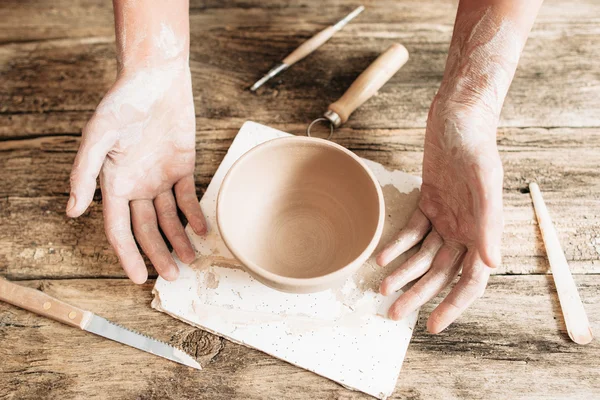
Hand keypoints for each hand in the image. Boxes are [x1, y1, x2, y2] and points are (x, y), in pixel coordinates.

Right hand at [67, 61, 205, 283]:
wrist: (157, 79)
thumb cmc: (123, 103)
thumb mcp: (98, 136)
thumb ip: (84, 173)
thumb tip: (71, 211)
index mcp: (113, 183)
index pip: (118, 229)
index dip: (127, 255)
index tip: (138, 278)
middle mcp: (136, 185)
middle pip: (147, 229)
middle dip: (158, 254)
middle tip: (173, 277)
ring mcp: (160, 178)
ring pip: (169, 218)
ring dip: (180, 239)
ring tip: (191, 259)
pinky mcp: (182, 167)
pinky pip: (188, 197)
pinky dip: (195, 214)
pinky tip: (202, 230)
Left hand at [376, 96, 503, 332]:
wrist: (456, 115)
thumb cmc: (475, 143)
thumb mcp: (483, 180)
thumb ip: (488, 222)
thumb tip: (491, 262)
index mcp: (483, 230)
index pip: (471, 280)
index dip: (453, 305)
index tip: (432, 325)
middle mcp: (466, 228)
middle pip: (441, 273)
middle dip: (418, 295)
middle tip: (393, 313)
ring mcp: (447, 217)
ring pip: (424, 256)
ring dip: (404, 273)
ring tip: (382, 289)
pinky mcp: (429, 202)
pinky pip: (413, 231)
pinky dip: (397, 245)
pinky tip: (381, 257)